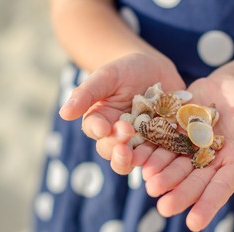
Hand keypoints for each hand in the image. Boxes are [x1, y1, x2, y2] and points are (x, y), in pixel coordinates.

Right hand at [59, 53, 184, 173]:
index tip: (104, 127)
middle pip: (116, 153)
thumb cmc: (125, 70)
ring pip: (139, 158)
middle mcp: (120, 137)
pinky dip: (166, 154)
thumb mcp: (106, 76)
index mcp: (101, 122)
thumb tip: (64, 113)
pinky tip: (169, 152)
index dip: (100, 132)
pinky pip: (165, 151)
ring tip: (143, 158)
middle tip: (124, 146)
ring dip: (140, 160)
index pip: (97, 132)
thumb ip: (87, 93)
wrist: (155, 68)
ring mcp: (143, 141)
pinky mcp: (164, 140)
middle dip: (119, 152)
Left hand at [140, 75, 233, 231]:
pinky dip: (151, 152)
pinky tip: (139, 160)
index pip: (222, 188)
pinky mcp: (174, 133)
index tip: (195, 223)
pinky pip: (161, 145)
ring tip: (150, 185)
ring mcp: (190, 148)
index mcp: (233, 163)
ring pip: (174, 166)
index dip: (209, 204)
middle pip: (194, 181)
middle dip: (180, 194)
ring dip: (162, 176)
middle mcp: (210, 161)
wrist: (227, 86)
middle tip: (165, 208)